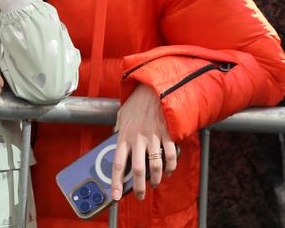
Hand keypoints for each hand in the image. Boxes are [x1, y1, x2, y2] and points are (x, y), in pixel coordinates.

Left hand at [113, 83, 177, 200]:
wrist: (152, 88)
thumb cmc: (136, 103)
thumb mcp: (121, 116)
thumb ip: (118, 131)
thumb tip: (115, 144)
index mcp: (124, 136)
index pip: (117, 163)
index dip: (116, 182)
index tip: (116, 196)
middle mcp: (137, 138)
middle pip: (137, 170)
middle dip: (139, 188)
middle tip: (140, 196)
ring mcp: (153, 137)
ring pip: (155, 166)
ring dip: (156, 179)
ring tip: (155, 184)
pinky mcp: (166, 134)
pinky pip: (170, 156)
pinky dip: (170, 167)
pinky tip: (168, 171)